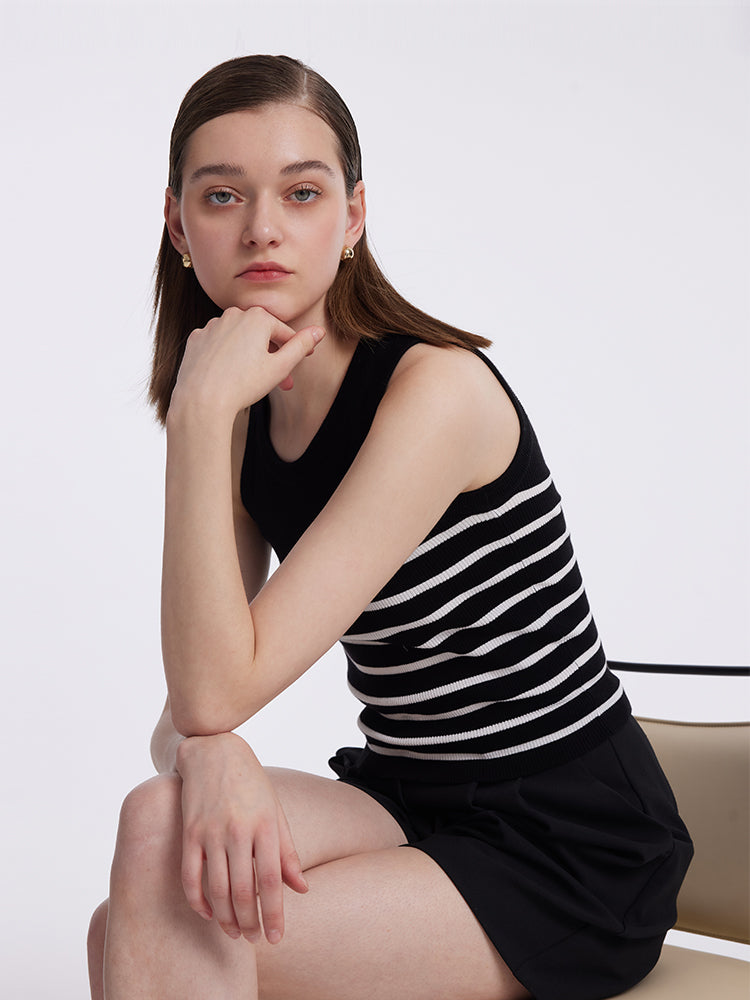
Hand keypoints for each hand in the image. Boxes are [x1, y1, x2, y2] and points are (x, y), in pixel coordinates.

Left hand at [171, 306, 324, 418]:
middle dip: (273, 357)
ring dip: (250, 356)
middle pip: (260, 335)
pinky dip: (227, 357)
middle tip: (282, 382)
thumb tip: (318, 331)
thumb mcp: (281, 366)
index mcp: (257, 317)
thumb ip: (301, 346)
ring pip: (239, 340)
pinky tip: (230, 375)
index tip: (303, 360)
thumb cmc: (243, 384)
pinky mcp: (196, 339)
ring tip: (256, 382)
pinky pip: (218, 346)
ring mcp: (212, 326)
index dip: (296, 348)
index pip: (284, 332)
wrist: (201, 400)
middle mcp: (233, 314)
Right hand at [175, 732, 307, 943]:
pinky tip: (208, 913)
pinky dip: (198, 901)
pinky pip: (190, 877)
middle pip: (243, 890)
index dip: (273, 913)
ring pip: (217, 889)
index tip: (275, 937)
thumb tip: (301, 889)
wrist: (215, 751)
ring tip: (234, 932)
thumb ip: (287, 852)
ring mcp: (211, 832)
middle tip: (254, 939)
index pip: (271, 881)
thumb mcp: (276, 813)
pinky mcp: (190, 833)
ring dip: (225, 918)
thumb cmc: (252, 784)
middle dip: (249, 922)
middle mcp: (239, 830)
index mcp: (266, 826)